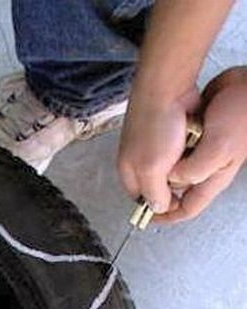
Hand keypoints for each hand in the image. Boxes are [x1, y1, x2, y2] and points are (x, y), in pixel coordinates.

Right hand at [117, 67, 246, 223]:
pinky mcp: (169, 133)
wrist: (167, 88)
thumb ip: (154, 193)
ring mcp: (154, 146)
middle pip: (158, 185)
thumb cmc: (154, 125)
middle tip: (183, 174)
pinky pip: (181, 151)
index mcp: (128, 172)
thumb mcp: (152, 169)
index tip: (175, 206)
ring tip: (187, 153)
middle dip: (173, 184)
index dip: (158, 205)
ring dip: (183, 166)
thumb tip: (158, 209)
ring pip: (172, 168)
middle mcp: (138, 160)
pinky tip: (192, 142)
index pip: (142, 200)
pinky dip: (189, 150)